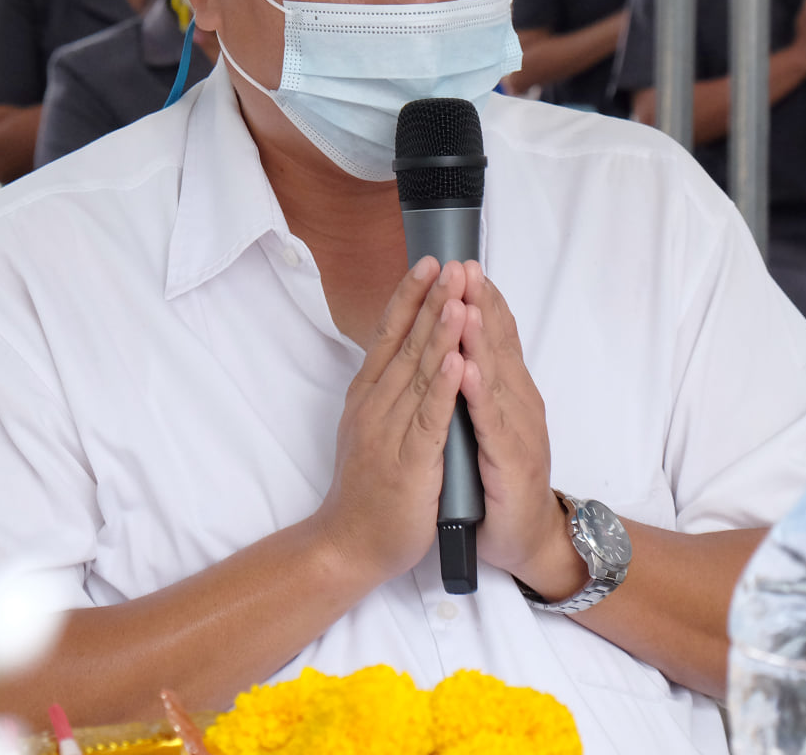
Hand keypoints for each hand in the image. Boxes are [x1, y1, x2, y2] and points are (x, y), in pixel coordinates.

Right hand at [313, 257, 469, 585]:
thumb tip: (402, 350)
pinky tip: (455, 361)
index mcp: (369, 394)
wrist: (348, 543)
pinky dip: (442, 389)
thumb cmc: (367, 487)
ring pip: (417, 374)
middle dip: (430, 301)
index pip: (390, 334)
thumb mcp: (371, 424)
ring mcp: (389, 433)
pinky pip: (428, 420)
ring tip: (457, 297)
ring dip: (439, 334)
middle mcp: (375, 406)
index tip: (429, 261)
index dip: (410, 296)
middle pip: (405, 344)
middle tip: (449, 263)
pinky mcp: (408, 463)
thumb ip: (387, 388)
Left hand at [453, 263, 574, 595]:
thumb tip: (461, 340)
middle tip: (465, 266)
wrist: (526, 539)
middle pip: (499, 345)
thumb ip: (481, 382)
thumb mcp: (487, 420)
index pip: (496, 335)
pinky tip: (468, 372)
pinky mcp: (511, 463)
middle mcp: (519, 403)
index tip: (462, 263)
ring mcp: (518, 432)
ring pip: (497, 378)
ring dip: (482, 340)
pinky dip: (480, 396)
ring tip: (466, 306)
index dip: (482, 298)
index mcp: (508, 391)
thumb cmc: (500, 477)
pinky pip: (492, 425)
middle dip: (482, 304)